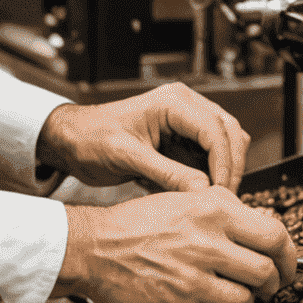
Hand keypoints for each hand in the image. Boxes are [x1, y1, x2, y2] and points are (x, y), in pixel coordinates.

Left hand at [35, 83, 251, 192]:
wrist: (71, 140)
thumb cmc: (91, 139)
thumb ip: (166, 173)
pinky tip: (202, 194)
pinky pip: (209, 154)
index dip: (224, 162)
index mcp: (173, 102)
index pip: (216, 129)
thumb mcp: (127, 157)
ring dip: (224, 170)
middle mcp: (185, 106)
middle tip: (225, 201)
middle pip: (229, 132)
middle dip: (231, 166)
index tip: (221, 193)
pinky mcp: (182, 138)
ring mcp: (186, 121)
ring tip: (215, 201)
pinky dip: (211, 173)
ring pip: (225, 143)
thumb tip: (203, 192)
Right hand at [54, 187, 297, 302]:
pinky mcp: (184, 297)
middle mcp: (210, 236)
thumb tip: (262, 222)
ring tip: (243, 293)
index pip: (273, 231)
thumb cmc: (137, 223)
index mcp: (215, 207)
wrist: (96, 247)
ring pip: (250, 291)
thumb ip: (225, 211)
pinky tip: (213, 297)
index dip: (288, 252)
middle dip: (278, 280)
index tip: (287, 261)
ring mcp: (197, 269)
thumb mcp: (186, 200)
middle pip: (269, 265)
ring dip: (252, 297)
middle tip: (275, 284)